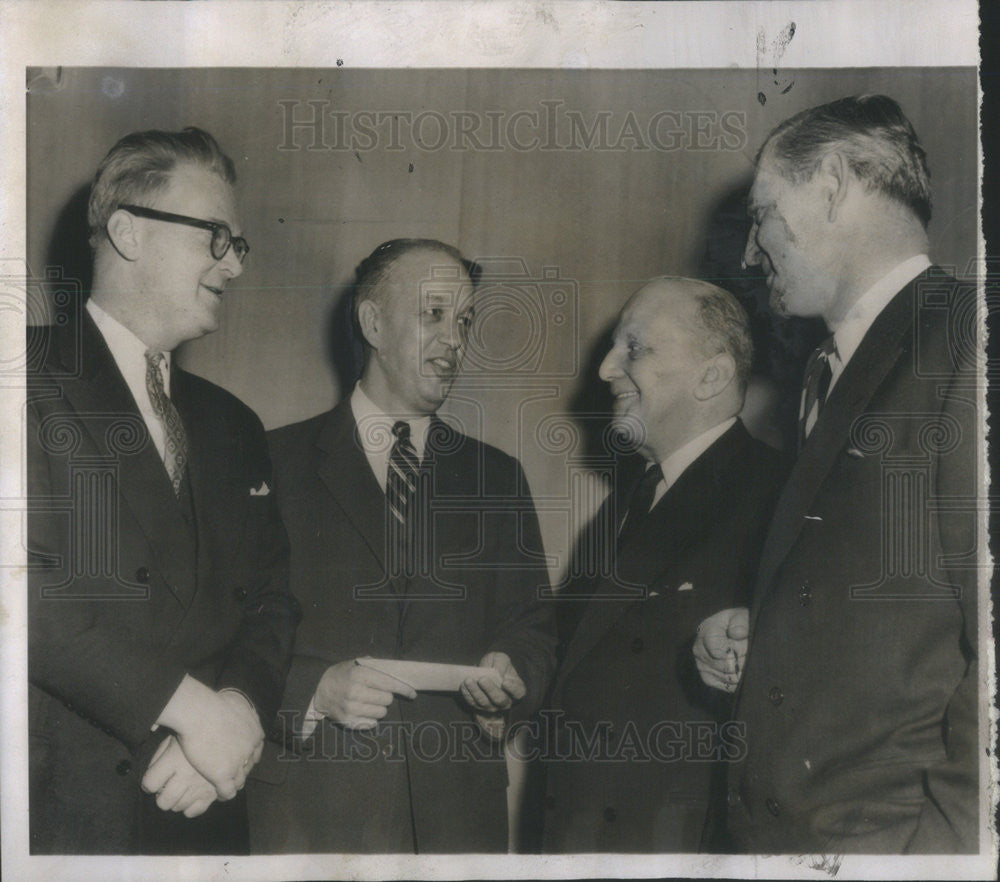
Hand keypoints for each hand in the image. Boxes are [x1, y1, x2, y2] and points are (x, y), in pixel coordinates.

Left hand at [141, 735, 217, 817]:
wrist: (227, 732)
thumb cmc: (197, 733)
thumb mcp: (175, 737)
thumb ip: (160, 753)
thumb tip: (149, 769)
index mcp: (174, 760)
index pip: (149, 783)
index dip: (148, 783)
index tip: (152, 780)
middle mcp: (186, 776)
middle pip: (163, 802)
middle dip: (161, 796)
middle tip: (166, 787)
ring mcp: (200, 786)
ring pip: (178, 807)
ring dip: (175, 800)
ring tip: (181, 788)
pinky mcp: (213, 792)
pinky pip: (194, 811)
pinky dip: (190, 806)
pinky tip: (192, 794)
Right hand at [157, 676, 264, 799]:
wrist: (201, 712)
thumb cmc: (214, 703)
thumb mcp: (236, 702)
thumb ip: (241, 708)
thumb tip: (238, 704)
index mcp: (255, 732)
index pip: (256, 748)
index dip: (248, 754)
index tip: (242, 758)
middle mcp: (250, 749)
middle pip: (249, 765)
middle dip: (242, 769)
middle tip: (233, 774)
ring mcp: (238, 763)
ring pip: (240, 780)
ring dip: (234, 783)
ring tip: (226, 787)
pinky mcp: (223, 775)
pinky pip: (228, 791)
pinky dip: (224, 794)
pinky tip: (219, 794)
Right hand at [313, 660, 416, 729]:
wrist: (319, 691)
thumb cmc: (342, 675)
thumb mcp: (355, 664)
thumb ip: (375, 666)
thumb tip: (396, 671)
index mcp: (359, 675)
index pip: (389, 683)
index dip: (404, 689)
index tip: (413, 693)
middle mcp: (355, 692)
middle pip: (387, 700)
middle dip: (386, 696)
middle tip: (377, 693)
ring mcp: (351, 709)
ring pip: (381, 713)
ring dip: (379, 708)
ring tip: (369, 701)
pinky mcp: (348, 722)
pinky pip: (372, 723)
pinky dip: (371, 718)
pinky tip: (362, 710)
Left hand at [461, 652, 525, 713]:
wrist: (488, 670)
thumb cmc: (498, 664)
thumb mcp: (501, 658)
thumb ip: (501, 663)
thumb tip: (497, 672)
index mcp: (517, 689)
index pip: (518, 692)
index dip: (512, 689)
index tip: (505, 682)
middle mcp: (506, 701)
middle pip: (499, 700)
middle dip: (490, 690)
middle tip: (482, 679)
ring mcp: (493, 706)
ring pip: (484, 703)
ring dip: (475, 692)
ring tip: (468, 680)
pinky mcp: (480, 707)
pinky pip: (473, 703)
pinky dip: (468, 695)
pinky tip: (464, 686)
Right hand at [693, 607, 748, 692]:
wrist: (726, 630)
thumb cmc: (735, 622)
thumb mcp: (740, 615)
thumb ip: (741, 622)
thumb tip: (738, 634)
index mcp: (706, 632)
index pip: (720, 652)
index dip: (737, 650)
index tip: (744, 643)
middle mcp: (699, 650)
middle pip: (726, 666)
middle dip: (742, 661)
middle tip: (746, 651)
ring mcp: (701, 666)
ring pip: (729, 677)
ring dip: (741, 671)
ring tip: (742, 658)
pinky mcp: (707, 678)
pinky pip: (727, 686)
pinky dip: (737, 680)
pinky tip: (739, 669)